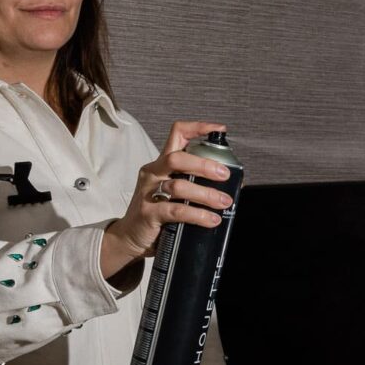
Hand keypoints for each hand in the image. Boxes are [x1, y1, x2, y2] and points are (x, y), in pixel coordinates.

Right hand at [100, 121, 232, 279]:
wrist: (130, 236)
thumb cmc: (158, 212)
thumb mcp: (176, 193)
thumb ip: (197, 184)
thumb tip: (233, 185)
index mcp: (162, 164)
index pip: (177, 135)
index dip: (198, 128)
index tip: (220, 130)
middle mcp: (154, 173)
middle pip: (177, 158)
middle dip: (204, 165)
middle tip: (225, 174)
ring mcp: (149, 192)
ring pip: (179, 186)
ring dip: (206, 194)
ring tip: (224, 202)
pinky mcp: (149, 213)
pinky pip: (176, 211)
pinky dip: (197, 215)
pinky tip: (211, 219)